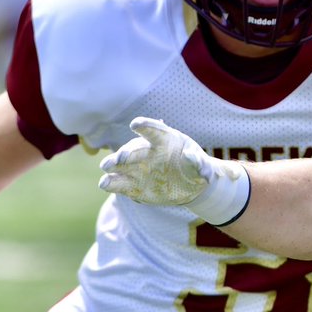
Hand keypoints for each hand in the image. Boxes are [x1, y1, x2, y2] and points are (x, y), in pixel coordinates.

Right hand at [98, 117, 250, 225]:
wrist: (191, 187)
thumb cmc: (198, 170)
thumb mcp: (204, 168)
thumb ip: (201, 164)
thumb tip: (194, 160)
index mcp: (166, 140)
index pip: (154, 130)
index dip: (145, 126)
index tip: (136, 124)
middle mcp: (147, 151)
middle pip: (133, 148)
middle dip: (126, 152)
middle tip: (121, 158)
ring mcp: (137, 168)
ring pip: (120, 163)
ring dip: (113, 164)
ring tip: (108, 168)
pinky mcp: (131, 184)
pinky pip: (118, 182)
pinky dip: (112, 183)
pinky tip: (107, 184)